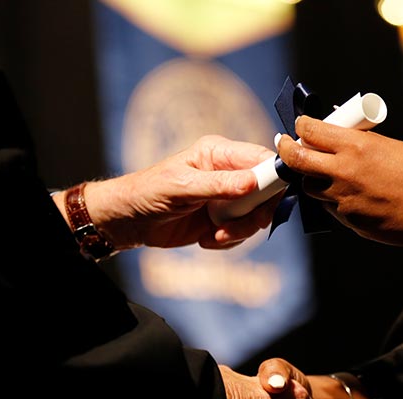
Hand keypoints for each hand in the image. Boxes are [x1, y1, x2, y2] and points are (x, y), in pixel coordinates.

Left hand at [77, 135, 277, 250]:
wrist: (129, 221)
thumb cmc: (147, 193)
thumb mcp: (182, 187)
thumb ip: (219, 184)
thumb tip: (253, 182)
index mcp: (219, 153)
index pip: (262, 158)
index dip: (274, 177)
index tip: (270, 200)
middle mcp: (228, 173)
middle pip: (266, 191)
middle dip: (255, 214)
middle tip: (237, 228)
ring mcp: (227, 197)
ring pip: (256, 216)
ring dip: (240, 232)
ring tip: (215, 236)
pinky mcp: (223, 220)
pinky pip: (243, 232)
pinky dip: (229, 241)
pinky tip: (207, 240)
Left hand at [276, 116, 402, 246]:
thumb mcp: (390, 146)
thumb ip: (359, 143)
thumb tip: (339, 134)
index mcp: (355, 147)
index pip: (310, 131)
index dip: (301, 126)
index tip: (299, 126)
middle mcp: (343, 173)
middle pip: (297, 161)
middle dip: (287, 150)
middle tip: (285, 145)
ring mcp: (344, 201)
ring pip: (310, 188)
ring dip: (311, 178)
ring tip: (319, 172)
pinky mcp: (350, 222)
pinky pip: (331, 208)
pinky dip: (332, 199)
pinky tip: (348, 194)